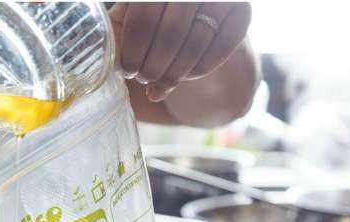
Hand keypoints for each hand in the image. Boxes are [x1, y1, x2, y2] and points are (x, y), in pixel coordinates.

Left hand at [111, 3, 250, 101]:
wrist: (203, 15)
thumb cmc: (158, 16)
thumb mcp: (133, 14)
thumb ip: (117, 28)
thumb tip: (106, 58)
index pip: (144, 14)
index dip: (135, 47)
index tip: (128, 70)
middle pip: (171, 33)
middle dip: (154, 64)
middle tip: (144, 79)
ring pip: (196, 44)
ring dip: (175, 72)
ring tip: (159, 85)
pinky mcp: (243, 9)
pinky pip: (221, 49)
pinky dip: (201, 68)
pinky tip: (187, 78)